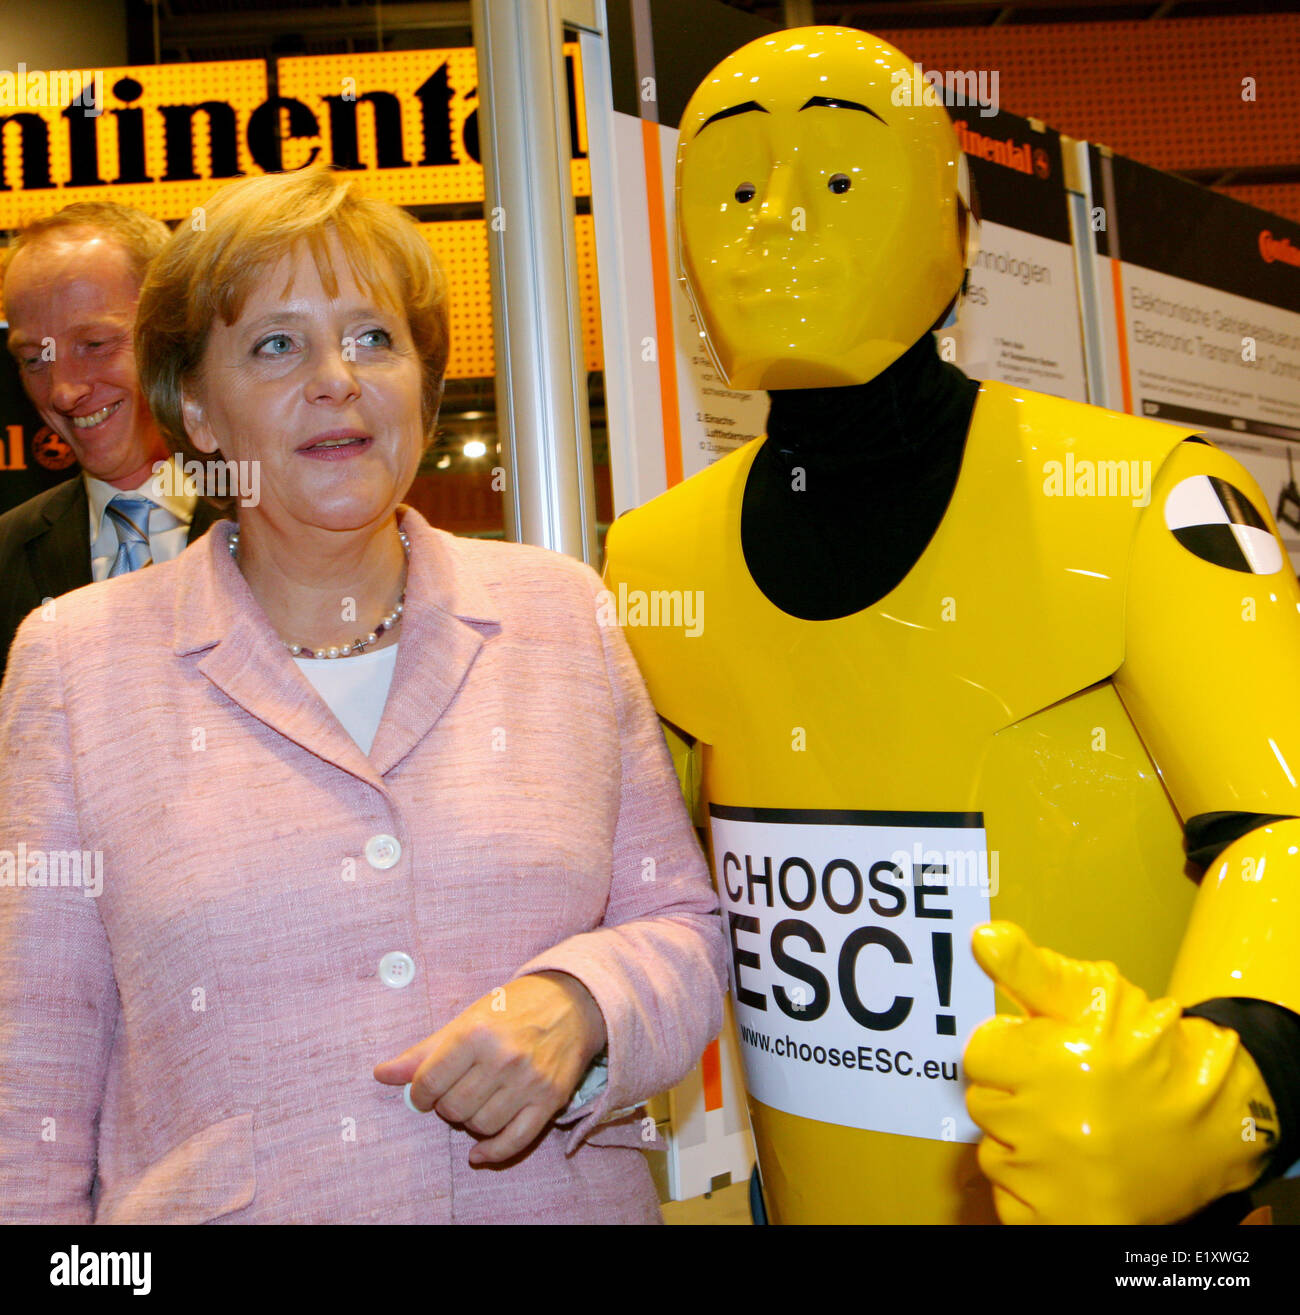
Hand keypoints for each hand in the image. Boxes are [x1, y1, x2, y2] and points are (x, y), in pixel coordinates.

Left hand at [374, 971, 607, 1165]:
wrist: (572, 1004)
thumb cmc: (513, 1009)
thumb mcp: (466, 1020)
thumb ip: (423, 1051)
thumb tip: (381, 1075)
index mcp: (477, 1033)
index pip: (429, 1081)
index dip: (419, 1093)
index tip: (424, 1091)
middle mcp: (504, 1058)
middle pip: (453, 1108)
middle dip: (446, 1105)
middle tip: (455, 1091)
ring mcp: (529, 1081)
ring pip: (480, 1126)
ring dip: (469, 1122)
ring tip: (475, 1103)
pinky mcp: (551, 1101)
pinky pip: (514, 1141)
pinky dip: (492, 1152)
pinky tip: (479, 1151)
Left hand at [963, 921, 1271, 1223]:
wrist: (1216, 1126)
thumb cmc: (1153, 1054)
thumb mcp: (1096, 996)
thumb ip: (1030, 970)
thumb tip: (983, 938)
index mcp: (1046, 1063)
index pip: (980, 1051)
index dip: (1011, 1046)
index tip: (1042, 1050)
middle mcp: (1043, 1124)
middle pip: (983, 1099)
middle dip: (1015, 1088)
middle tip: (1062, 1088)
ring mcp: (1048, 1178)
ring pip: (995, 1148)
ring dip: (1021, 1137)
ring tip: (1072, 1126)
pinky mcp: (1056, 1220)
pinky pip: (1010, 1198)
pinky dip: (1031, 1186)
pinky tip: (1069, 1166)